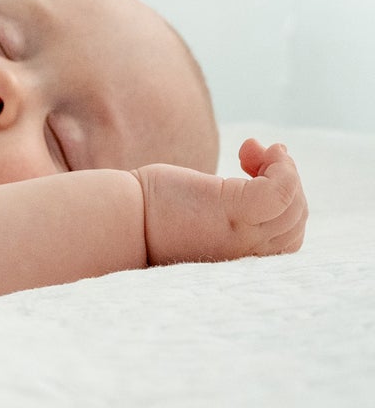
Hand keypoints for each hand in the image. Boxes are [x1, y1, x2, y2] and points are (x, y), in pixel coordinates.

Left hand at [137, 139, 307, 266]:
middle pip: (294, 221)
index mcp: (236, 258)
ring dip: (281, 169)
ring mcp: (241, 236)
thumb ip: (229, 205)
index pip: (287, 239)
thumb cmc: (144, 214)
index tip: (258, 171)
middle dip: (283, 181)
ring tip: (250, 151)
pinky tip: (253, 148)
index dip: (284, 203)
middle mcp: (243, 253)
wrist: (113, 222)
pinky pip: (281, 191)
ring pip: (292, 206)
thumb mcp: (198, 212)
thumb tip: (253, 163)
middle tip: (251, 155)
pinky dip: (281, 166)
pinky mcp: (231, 213)